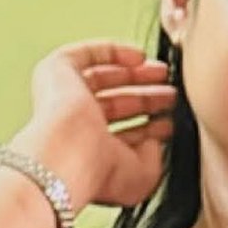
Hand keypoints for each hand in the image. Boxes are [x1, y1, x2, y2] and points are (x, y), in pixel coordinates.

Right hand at [12, 40, 176, 213]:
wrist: (69, 152)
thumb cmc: (100, 172)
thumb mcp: (141, 175)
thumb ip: (154, 158)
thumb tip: (155, 140)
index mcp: (89, 151)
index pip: (121, 133)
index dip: (148, 127)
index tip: (169, 122)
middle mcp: (73, 123)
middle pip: (115, 104)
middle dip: (146, 97)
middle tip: (171, 94)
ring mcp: (63, 96)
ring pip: (104, 78)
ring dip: (136, 75)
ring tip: (163, 73)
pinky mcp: (56, 71)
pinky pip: (87, 54)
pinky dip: (114, 52)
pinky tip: (140, 58)